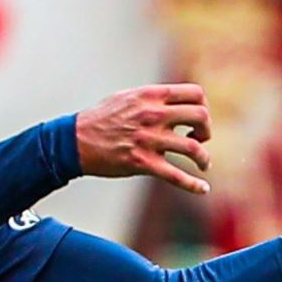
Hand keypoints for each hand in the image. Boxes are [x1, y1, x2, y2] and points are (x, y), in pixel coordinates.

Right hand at [76, 84, 212, 194]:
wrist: (74, 140)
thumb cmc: (101, 119)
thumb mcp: (128, 97)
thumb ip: (153, 98)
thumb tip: (176, 102)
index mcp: (151, 96)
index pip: (195, 93)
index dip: (203, 107)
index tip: (197, 120)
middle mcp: (153, 115)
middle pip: (201, 116)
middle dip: (206, 131)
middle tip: (200, 140)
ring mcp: (149, 140)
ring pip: (193, 148)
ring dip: (204, 158)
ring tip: (203, 164)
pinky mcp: (143, 163)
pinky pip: (176, 176)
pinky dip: (194, 185)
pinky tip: (203, 188)